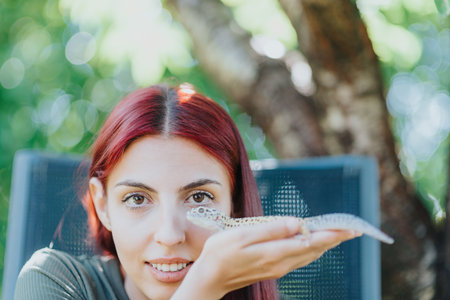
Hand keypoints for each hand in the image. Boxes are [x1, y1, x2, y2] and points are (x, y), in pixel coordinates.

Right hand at [172, 218, 359, 298]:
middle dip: (335, 238)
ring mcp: (278, 268)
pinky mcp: (273, 269)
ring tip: (340, 235)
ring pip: (309, 255)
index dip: (332, 233)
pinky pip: (300, 258)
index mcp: (275, 252)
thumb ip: (271, 230)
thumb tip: (296, 223)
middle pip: (315, 249)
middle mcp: (282, 263)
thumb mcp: (242, 236)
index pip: (311, 241)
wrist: (210, 278)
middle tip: (354, 229)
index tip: (350, 228)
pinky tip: (315, 244)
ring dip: (326, 244)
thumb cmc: (221, 253)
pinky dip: (312, 249)